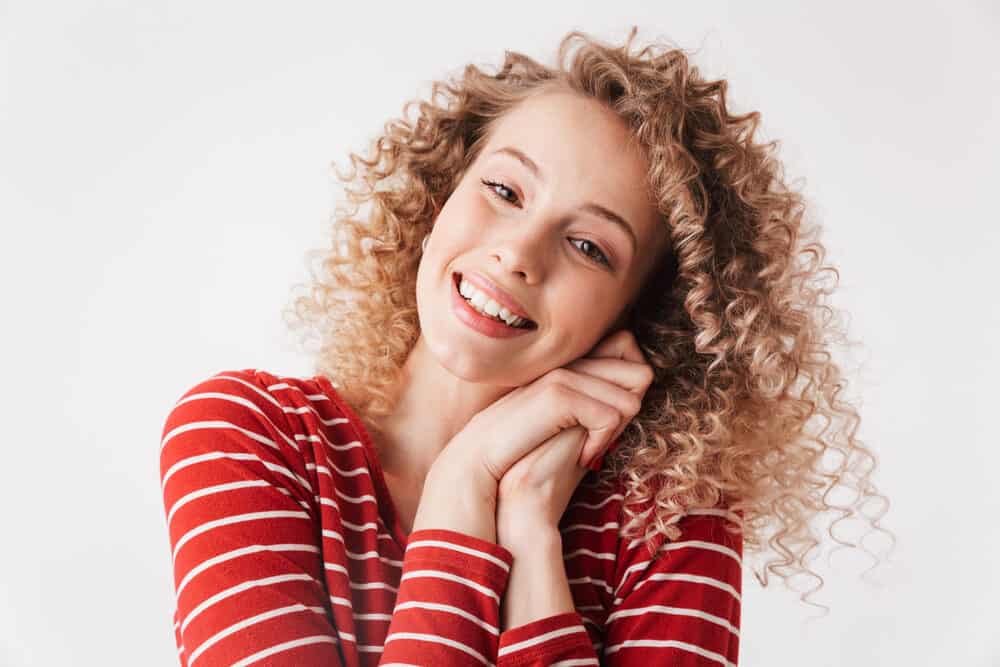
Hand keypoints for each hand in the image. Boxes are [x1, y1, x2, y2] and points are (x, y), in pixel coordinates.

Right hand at [494, 329, 654, 544]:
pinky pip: (611, 416)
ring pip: (631, 398)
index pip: (627, 347)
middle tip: (601, 437)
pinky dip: (603, 443)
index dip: (629, 389)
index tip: (606, 423)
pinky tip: (582, 457)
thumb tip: (634, 398)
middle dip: (629, 409)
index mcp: (570, 364)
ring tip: (588, 448)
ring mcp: (563, 375)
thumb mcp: (570, 424)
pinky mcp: (558, 394)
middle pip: (640, 370)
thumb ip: (596, 404)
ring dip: (616, 431)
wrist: (483, 465)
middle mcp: (570, 362)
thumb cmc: (528, 452)